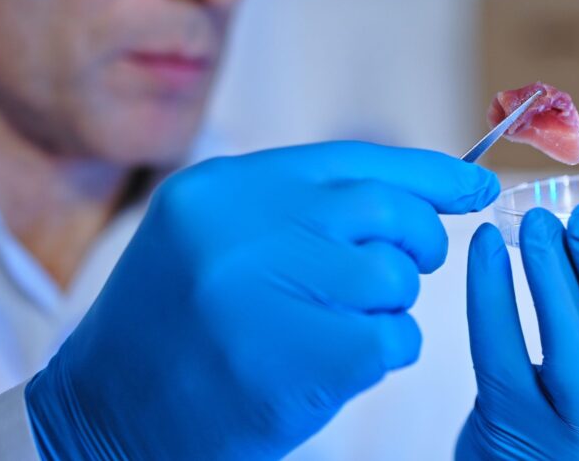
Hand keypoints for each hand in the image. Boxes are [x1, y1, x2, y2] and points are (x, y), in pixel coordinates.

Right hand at [25, 142, 499, 460]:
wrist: (104, 417)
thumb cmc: (184, 326)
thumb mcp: (223, 237)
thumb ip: (309, 209)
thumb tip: (429, 195)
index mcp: (223, 187)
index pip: (354, 161)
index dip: (427, 173)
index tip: (475, 185)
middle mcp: (238, 226)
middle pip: (384, 210)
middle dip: (419, 239)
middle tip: (412, 266)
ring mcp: (257, 291)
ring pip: (392, 276)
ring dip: (391, 305)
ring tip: (344, 323)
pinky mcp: (286, 359)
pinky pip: (390, 338)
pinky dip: (388, 350)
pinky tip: (345, 363)